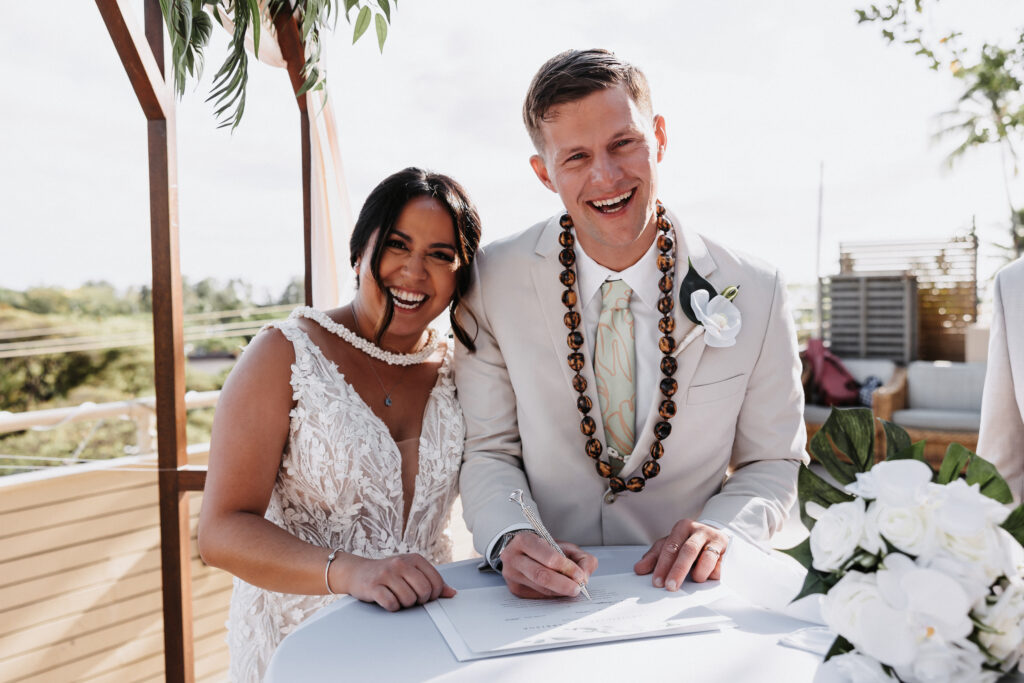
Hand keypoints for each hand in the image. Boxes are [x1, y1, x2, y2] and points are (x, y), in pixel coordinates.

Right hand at [339, 553, 455, 611]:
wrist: (358, 572)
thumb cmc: (389, 573)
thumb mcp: (412, 572)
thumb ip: (432, 581)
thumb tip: (452, 593)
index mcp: (415, 559)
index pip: (436, 582)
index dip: (433, 595)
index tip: (425, 596)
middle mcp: (401, 563)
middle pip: (424, 591)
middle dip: (420, 600)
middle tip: (411, 598)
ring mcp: (387, 574)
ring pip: (408, 599)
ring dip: (404, 604)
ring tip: (397, 597)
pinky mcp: (373, 586)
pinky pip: (391, 604)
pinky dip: (392, 607)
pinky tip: (387, 600)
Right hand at [500, 532, 597, 598]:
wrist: (522, 551)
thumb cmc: (545, 548)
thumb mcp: (564, 546)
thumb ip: (581, 558)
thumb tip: (585, 577)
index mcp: (524, 540)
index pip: (547, 557)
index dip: (565, 567)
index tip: (579, 575)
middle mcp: (513, 558)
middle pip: (540, 575)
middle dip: (563, 584)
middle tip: (578, 588)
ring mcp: (512, 575)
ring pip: (540, 588)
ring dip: (560, 591)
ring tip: (572, 588)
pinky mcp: (515, 589)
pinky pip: (538, 596)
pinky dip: (553, 595)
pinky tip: (559, 590)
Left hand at [633, 519, 727, 589]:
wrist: (714, 537)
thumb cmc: (688, 543)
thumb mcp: (670, 546)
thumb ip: (654, 558)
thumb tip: (639, 569)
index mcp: (682, 527)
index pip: (670, 547)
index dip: (662, 565)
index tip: (657, 582)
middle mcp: (699, 531)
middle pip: (688, 550)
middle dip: (678, 570)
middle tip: (670, 586)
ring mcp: (716, 540)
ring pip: (708, 556)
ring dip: (699, 571)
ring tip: (695, 580)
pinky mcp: (728, 551)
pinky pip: (721, 565)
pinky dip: (713, 574)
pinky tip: (708, 578)